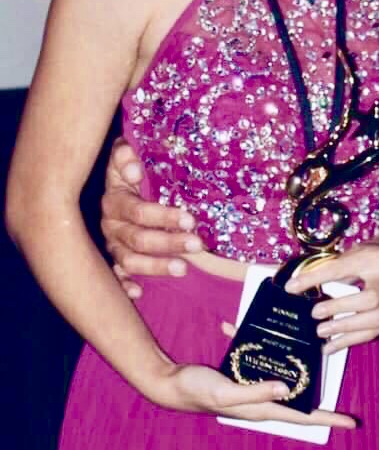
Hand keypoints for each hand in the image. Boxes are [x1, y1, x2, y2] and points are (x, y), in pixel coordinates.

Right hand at [102, 138, 202, 295]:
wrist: (108, 185)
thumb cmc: (126, 171)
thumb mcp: (122, 159)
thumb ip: (124, 156)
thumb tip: (135, 168)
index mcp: (113, 202)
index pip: (139, 212)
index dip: (164, 216)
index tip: (190, 219)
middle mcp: (110, 226)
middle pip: (138, 239)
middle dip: (169, 242)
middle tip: (197, 244)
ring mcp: (110, 245)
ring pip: (130, 261)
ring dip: (156, 266)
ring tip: (183, 268)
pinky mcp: (111, 260)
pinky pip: (115, 277)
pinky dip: (124, 286)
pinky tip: (138, 293)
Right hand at [152, 363, 355, 427]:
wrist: (170, 383)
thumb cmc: (197, 390)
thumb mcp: (226, 391)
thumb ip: (255, 392)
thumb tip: (287, 390)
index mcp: (261, 407)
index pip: (301, 415)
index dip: (327, 418)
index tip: (351, 422)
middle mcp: (261, 398)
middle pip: (297, 398)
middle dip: (319, 393)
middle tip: (340, 381)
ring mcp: (252, 386)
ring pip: (281, 376)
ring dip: (294, 364)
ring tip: (312, 350)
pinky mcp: (241, 373)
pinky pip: (257, 359)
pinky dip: (256, 344)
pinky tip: (246, 326)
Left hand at [284, 242, 378, 354]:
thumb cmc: (368, 258)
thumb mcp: (348, 255)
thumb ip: (325, 270)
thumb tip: (293, 287)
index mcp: (376, 257)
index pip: (343, 268)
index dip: (317, 277)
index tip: (293, 287)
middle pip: (370, 298)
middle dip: (341, 308)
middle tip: (315, 313)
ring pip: (375, 320)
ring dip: (345, 330)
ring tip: (321, 333)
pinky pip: (373, 333)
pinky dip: (351, 340)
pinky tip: (332, 345)